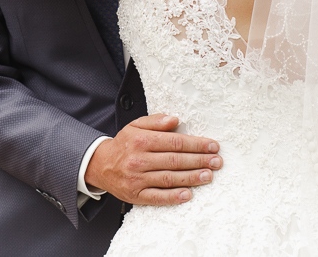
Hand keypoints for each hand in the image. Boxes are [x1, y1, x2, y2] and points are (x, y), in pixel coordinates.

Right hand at [85, 114, 221, 205]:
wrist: (101, 166)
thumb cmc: (124, 145)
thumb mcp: (135, 126)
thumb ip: (155, 121)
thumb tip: (175, 120)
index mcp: (141, 141)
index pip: (175, 142)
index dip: (196, 144)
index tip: (212, 145)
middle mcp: (139, 160)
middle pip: (175, 160)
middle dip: (199, 160)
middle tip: (217, 161)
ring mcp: (138, 179)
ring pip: (170, 178)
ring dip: (192, 177)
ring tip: (209, 175)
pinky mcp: (136, 195)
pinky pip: (158, 197)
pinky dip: (174, 197)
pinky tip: (188, 194)